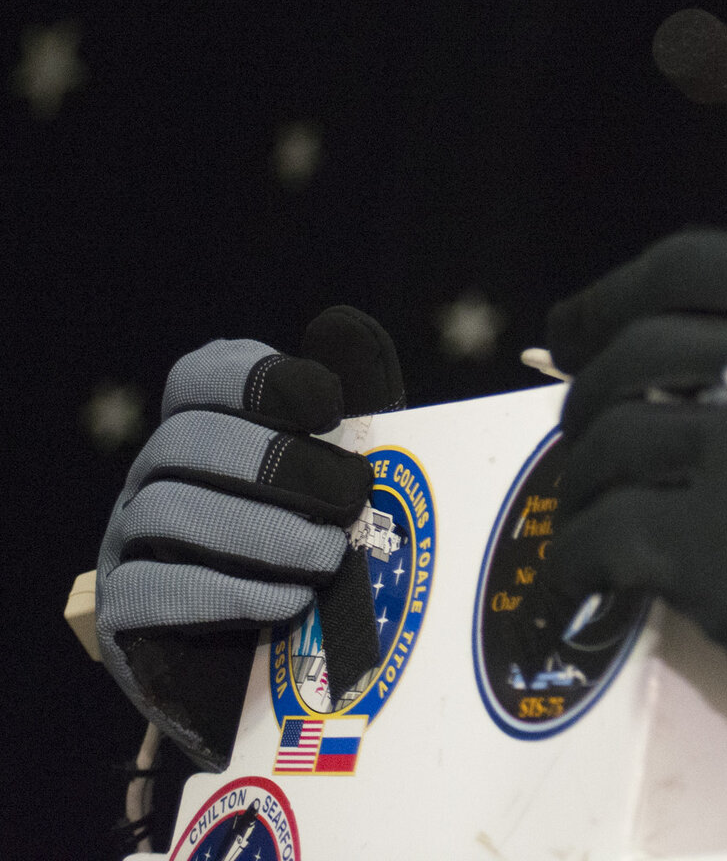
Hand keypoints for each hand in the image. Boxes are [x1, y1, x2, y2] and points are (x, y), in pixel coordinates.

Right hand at [95, 305, 404, 767]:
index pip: (202, 376)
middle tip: (350, 495)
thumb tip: (339, 323)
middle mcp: (155, 473)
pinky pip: (153, 590)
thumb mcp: (348, 457)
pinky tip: (288, 601)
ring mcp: (128, 539)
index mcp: (204, 425)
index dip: (260, 379)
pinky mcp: (123, 611)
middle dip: (278, 464)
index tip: (329, 406)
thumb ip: (354, 391)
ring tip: (328, 555)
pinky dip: (227, 592)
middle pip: (190, 442)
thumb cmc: (318, 531)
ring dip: (261, 533)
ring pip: (170, 513)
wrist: (285, 653)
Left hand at [545, 233, 726, 858]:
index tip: (575, 328)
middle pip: (631, 355)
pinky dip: (577, 558)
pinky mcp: (705, 548)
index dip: (611, 295)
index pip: (686, 265)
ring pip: (607, 444)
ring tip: (587, 512)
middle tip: (583, 430)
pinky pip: (602, 536)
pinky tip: (585, 581)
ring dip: (582, 481)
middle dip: (589, 394)